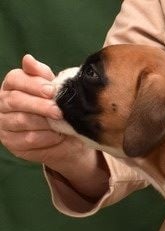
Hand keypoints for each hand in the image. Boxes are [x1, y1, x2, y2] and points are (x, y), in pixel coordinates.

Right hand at [0, 54, 108, 199]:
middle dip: (40, 106)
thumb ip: (41, 74)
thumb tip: (28, 59)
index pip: (15, 79)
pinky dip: (46, 138)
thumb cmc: (56, 108)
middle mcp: (3, 103)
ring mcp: (5, 124)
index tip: (52, 91)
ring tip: (61, 124)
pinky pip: (28, 140)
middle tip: (58, 111)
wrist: (65, 138)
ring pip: (22, 121)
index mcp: (12, 86)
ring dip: (44, 123)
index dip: (33, 85)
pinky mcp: (12, 142)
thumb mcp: (53, 89)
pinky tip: (57, 136)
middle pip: (16, 101)